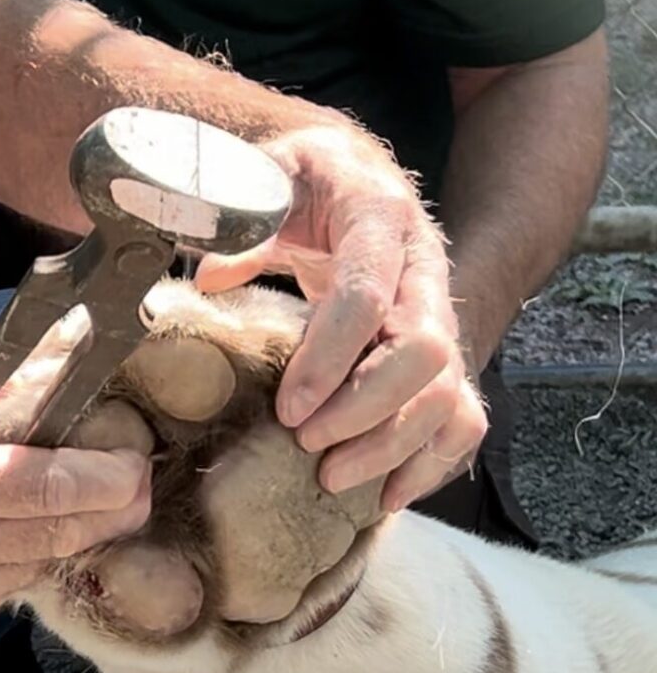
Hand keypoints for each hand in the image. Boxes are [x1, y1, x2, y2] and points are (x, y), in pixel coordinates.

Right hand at [0, 337, 149, 634]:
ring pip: (35, 569)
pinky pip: (1, 589)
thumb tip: (59, 354)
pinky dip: (26, 556)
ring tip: (87, 497)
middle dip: (109, 513)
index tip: (138, 463)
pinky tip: (26, 525)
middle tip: (139, 485)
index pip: (48, 490)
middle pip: (56, 539)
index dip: (106, 479)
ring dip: (69, 534)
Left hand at [195, 123, 486, 510]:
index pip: (367, 295)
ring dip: (393, 447)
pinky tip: (387, 493)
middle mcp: (426, 271)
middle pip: (425, 353)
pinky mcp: (446, 356)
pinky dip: (432, 463)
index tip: (287, 409)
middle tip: (306, 444)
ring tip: (332, 480)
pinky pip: (463, 418)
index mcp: (379, 220)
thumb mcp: (272, 179)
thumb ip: (242, 223)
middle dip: (364, 410)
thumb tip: (209, 278)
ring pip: (448, 394)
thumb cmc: (310, 184)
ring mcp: (443, 317)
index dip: (329, 358)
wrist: (365, 181)